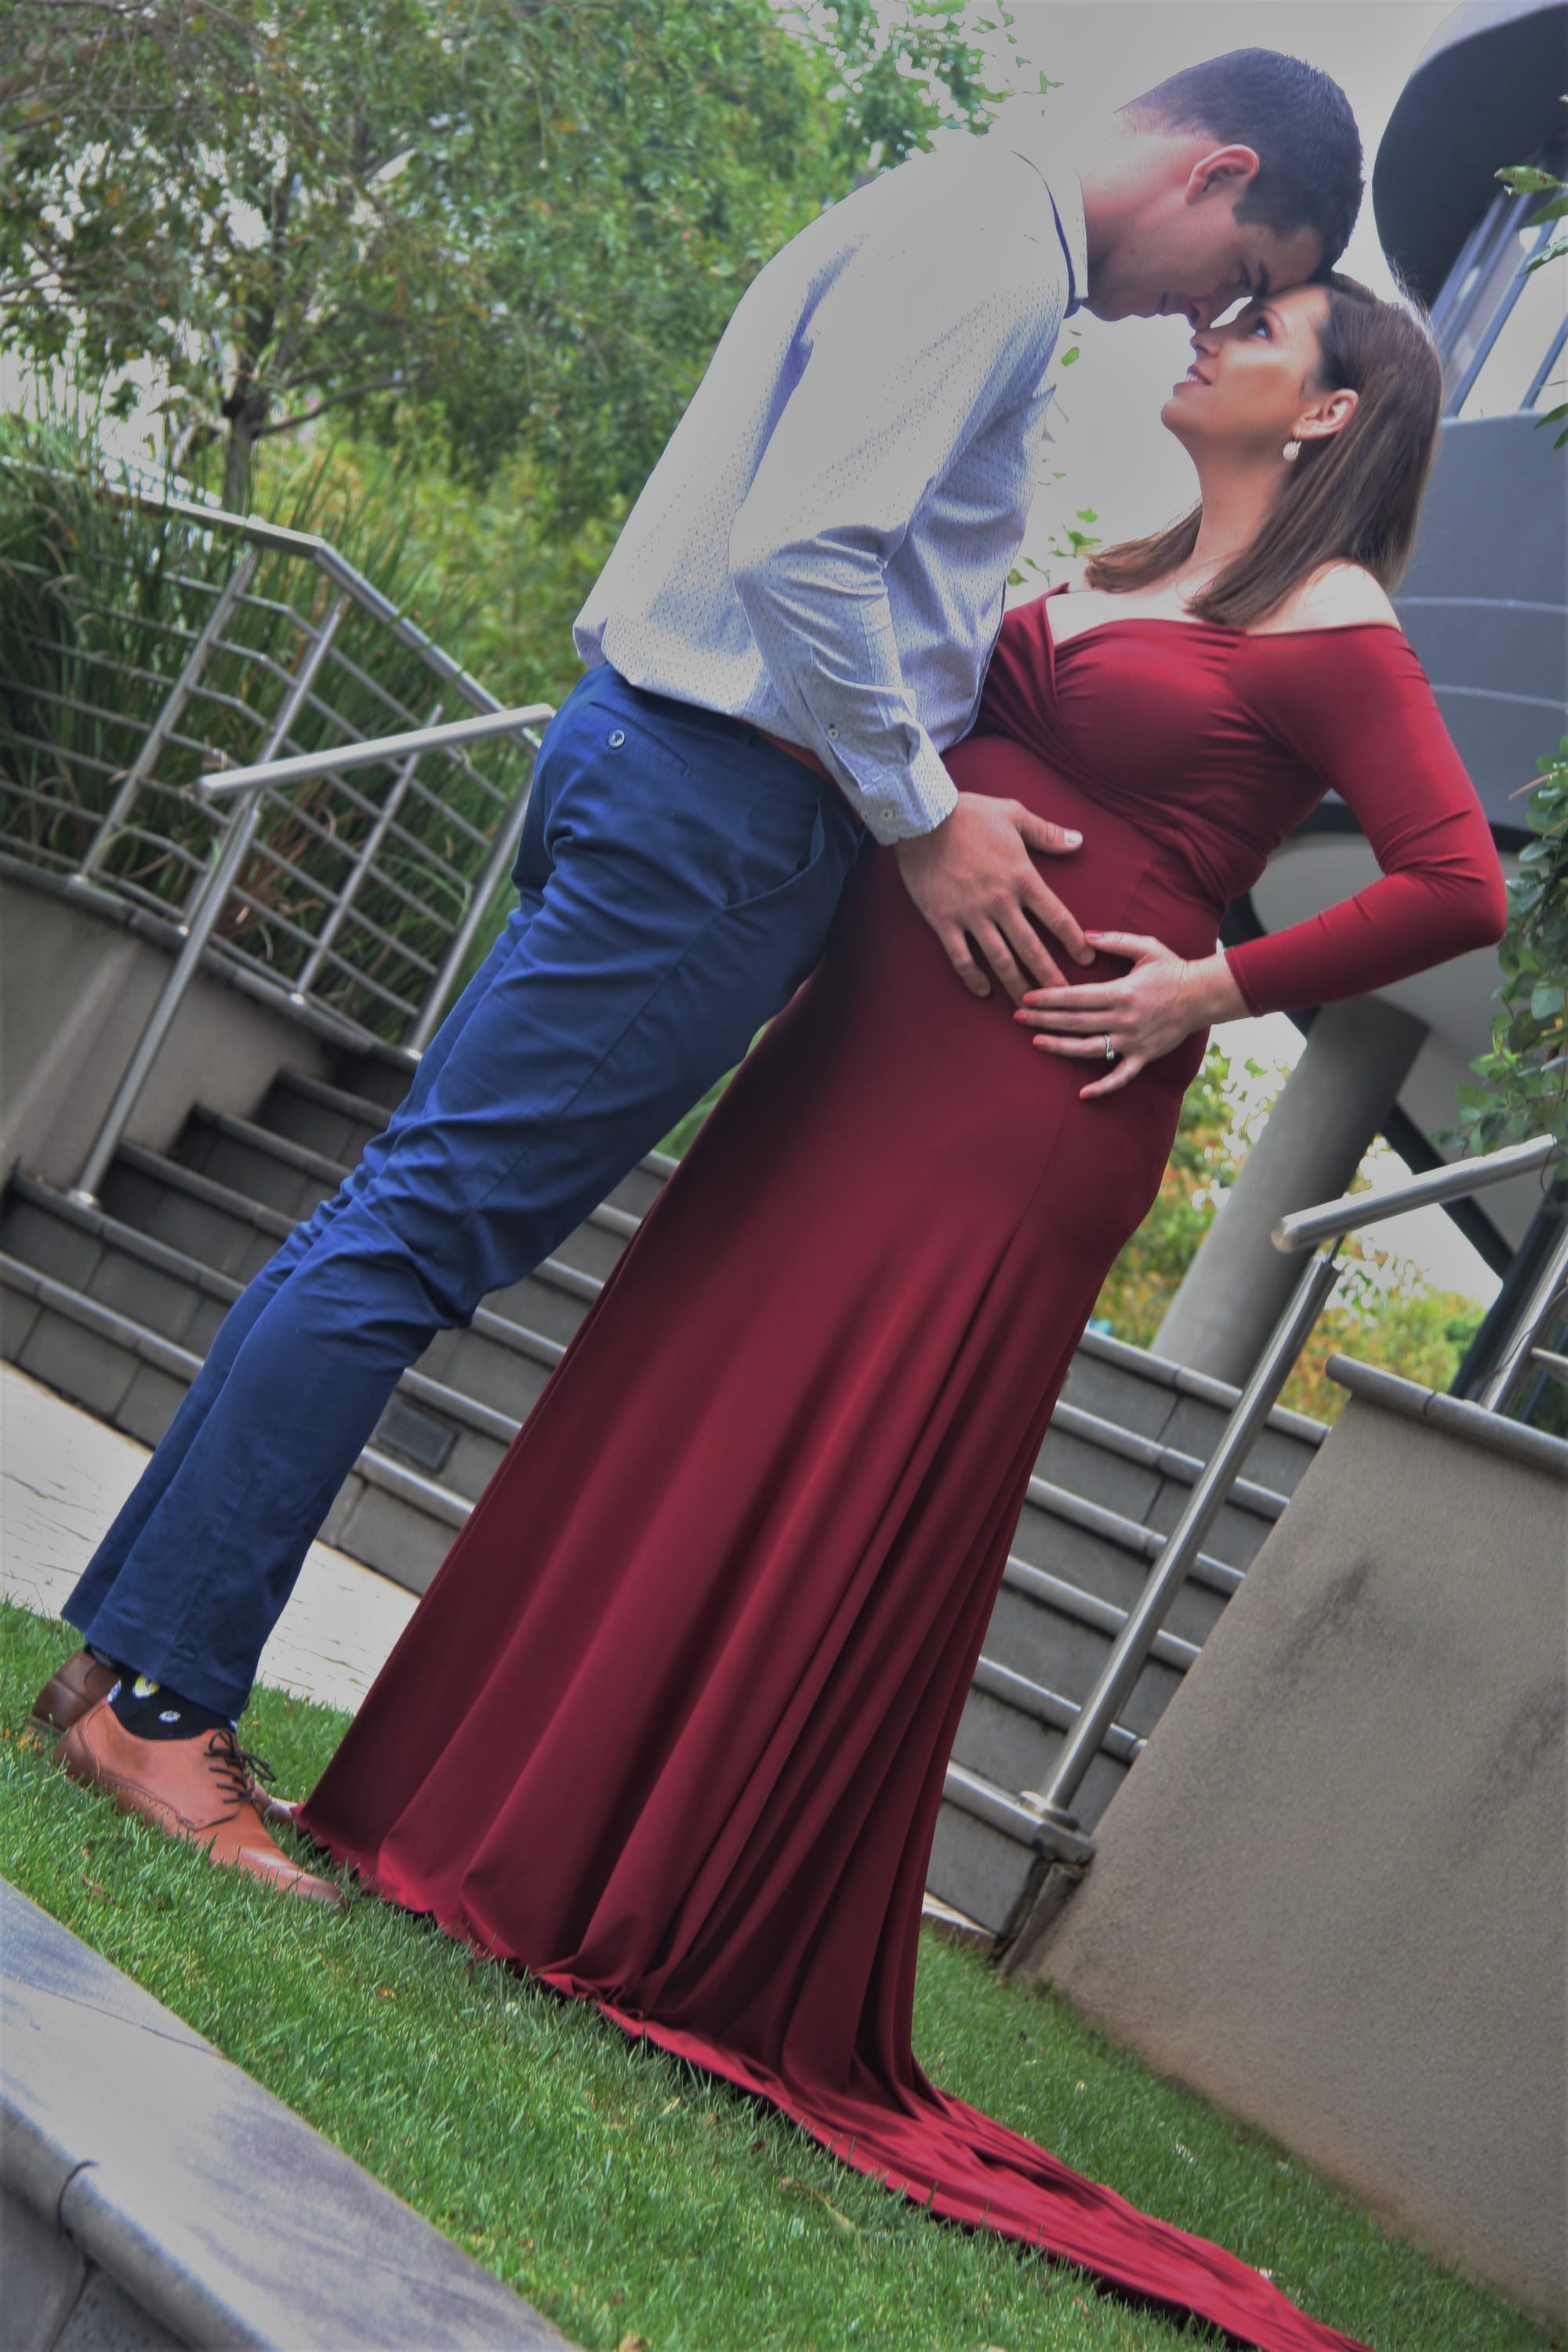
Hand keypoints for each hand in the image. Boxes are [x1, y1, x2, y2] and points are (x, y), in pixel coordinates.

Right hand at [894, 794, 1092, 1002]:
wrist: (923, 818)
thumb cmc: (970, 814)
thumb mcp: (1014, 815)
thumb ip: (1048, 833)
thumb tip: (1079, 842)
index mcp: (1022, 877)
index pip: (1057, 917)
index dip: (1074, 941)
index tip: (1086, 958)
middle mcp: (1001, 902)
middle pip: (1032, 948)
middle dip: (1051, 976)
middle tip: (1065, 998)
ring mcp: (972, 915)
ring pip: (1000, 959)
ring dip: (1016, 985)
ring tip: (1029, 1005)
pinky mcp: (944, 921)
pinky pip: (961, 957)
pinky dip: (973, 977)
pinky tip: (984, 990)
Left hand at [1014, 932, 1246, 1097]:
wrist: (1204, 995)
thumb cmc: (1173, 969)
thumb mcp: (1146, 947)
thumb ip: (1114, 941)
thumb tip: (1084, 935)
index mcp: (1121, 992)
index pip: (1075, 997)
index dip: (1049, 998)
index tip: (1026, 998)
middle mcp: (1124, 1019)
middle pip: (1075, 1022)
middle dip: (1043, 1020)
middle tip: (1016, 1018)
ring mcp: (1133, 1041)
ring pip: (1089, 1048)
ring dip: (1060, 1047)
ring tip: (1035, 1042)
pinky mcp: (1144, 1056)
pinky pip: (1121, 1076)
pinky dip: (1103, 1087)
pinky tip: (1083, 1094)